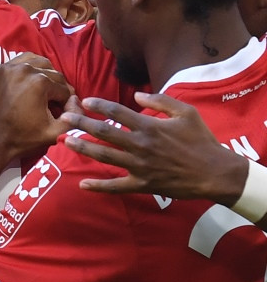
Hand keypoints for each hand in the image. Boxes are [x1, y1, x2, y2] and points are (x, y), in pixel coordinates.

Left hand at [0, 53, 74, 161]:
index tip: (61, 113)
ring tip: (46, 92)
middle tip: (56, 103)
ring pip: (40, 63)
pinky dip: (31, 68)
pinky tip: (32, 82)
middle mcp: (26, 69)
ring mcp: (10, 66)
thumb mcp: (55, 133)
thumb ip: (75, 117)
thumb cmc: (22, 137)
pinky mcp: (0, 68)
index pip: (64, 89)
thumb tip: (76, 99)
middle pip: (54, 75)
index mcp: (40, 82)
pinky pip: (23, 61)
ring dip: (47, 76)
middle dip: (58, 89)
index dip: (65, 103)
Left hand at [58, 92, 242, 200]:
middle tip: (65, 118)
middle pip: (105, 132)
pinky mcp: (142, 184)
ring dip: (84, 148)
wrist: (215, 173)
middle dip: (82, 124)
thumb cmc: (201, 140)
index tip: (85, 101)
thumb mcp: (186, 113)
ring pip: (105, 156)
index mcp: (150, 127)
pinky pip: (117, 187)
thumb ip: (161, 101)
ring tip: (66, 141)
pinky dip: (99, 187)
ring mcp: (139, 166)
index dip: (99, 106)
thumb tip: (136, 95)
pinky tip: (83, 185)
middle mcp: (140, 145)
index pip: (118, 112)